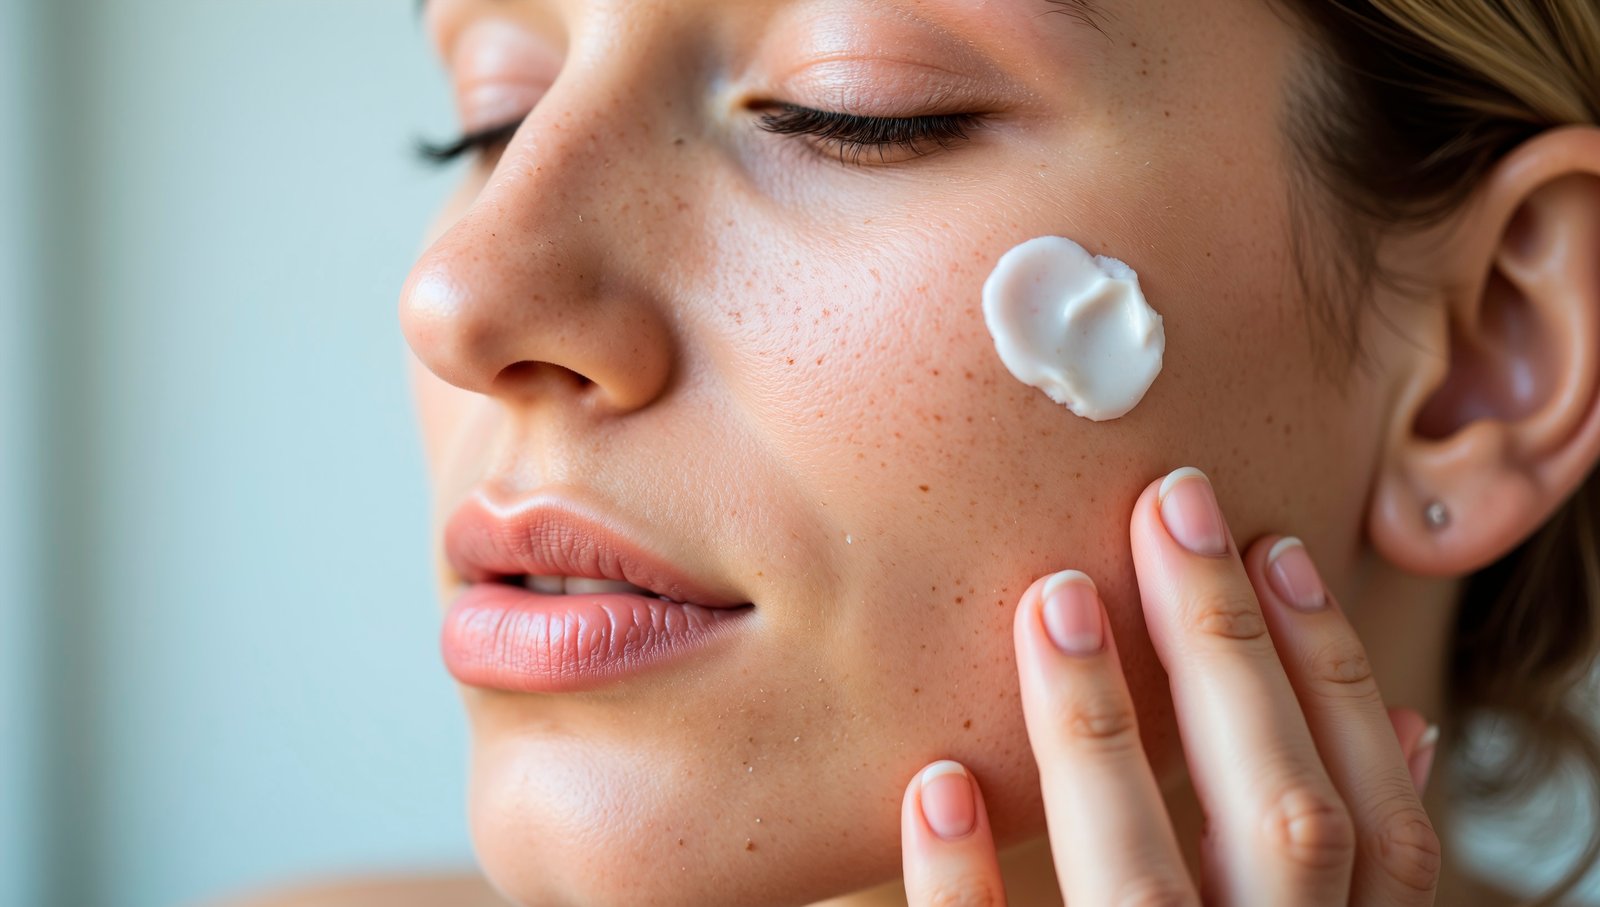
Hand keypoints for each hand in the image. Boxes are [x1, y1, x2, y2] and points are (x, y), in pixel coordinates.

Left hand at [899, 467, 1442, 905]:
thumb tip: (1404, 720)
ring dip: (1096, 729)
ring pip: (1140, 885)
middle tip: (1166, 505)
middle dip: (1228, 652)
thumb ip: (1335, 833)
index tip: (1272, 545)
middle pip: (1283, 821)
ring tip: (1054, 596)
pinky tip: (938, 782)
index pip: (1377, 820)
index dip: (1334, 676)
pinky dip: (967, 881)